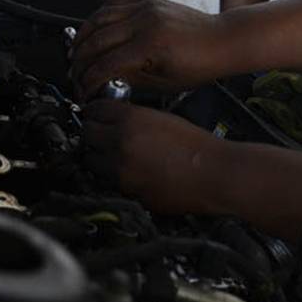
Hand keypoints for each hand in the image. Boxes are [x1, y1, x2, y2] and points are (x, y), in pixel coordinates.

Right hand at [69, 0, 223, 99]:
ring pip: (99, 18)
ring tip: (76, 55)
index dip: (89, 82)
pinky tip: (93, 31)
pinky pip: (113, 3)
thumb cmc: (202, 65)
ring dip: (82, 36)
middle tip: (74, 76)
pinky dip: (98, 17)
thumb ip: (131, 80)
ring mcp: (146, 7)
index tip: (83, 92)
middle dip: (80, 62)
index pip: (106, 64)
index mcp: (150, 45)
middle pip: (96, 40)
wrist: (223, 39)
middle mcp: (144, 21)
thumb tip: (104, 82)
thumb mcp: (166, 83)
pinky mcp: (148, 1)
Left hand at [82, 100, 226, 213]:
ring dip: (99, 158)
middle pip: (86, 135)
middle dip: (93, 134)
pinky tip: (132, 172)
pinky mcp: (128, 192)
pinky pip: (109, 182)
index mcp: (131, 121)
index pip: (94, 110)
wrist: (215, 174)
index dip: (95, 112)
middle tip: (102, 136)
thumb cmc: (199, 147)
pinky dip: (115, 177)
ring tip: (116, 156)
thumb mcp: (164, 118)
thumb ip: (135, 117)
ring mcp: (122, 171)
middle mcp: (120, 144)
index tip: (96, 115)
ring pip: (91, 162)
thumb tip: (115, 120)